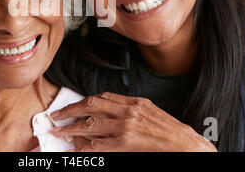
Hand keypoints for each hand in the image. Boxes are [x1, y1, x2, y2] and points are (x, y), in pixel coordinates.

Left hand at [51, 92, 216, 151]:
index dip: (83, 101)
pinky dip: (84, 146)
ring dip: (71, 128)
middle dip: (70, 111)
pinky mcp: (125, 143)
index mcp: (134, 102)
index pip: (101, 97)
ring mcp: (126, 127)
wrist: (188, 146)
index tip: (72, 106)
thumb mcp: (151, 112)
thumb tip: (108, 112)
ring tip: (59, 131)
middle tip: (56, 116)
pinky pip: (99, 144)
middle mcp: (128, 111)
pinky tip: (76, 147)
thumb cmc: (171, 132)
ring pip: (90, 124)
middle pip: (91, 106)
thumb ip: (130, 109)